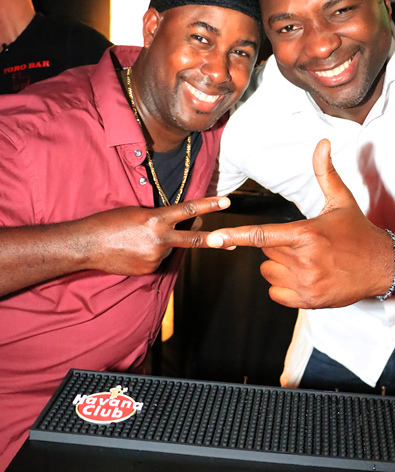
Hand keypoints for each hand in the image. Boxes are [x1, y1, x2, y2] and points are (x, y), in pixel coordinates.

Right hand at [82, 195, 230, 274]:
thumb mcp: (137, 213)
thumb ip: (160, 218)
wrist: (87, 245)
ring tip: (139, 239)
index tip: (226, 201)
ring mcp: (155, 257)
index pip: (188, 210)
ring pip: (170, 249)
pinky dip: (152, 255)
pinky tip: (134, 251)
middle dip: (213, 241)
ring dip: (164, 244)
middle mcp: (159, 239)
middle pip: (192, 239)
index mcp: (156, 218)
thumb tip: (178, 224)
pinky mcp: (149, 270)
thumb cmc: (109, 223)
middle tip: (230, 241)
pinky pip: (158, 261)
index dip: (209, 205)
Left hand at [206, 141, 391, 307]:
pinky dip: (284, 286)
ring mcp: (306, 283)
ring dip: (279, 267)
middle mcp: (305, 261)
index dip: (235, 236)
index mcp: (307, 234)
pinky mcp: (308, 301)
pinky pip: (276, 293)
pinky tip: (304, 277)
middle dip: (279, 247)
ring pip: (269, 273)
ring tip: (305, 261)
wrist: (382, 266)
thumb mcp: (341, 200)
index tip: (215, 238)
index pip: (262, 236)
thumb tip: (322, 143)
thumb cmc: (358, 232)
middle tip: (304, 244)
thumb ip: (325, 172)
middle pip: (266, 254)